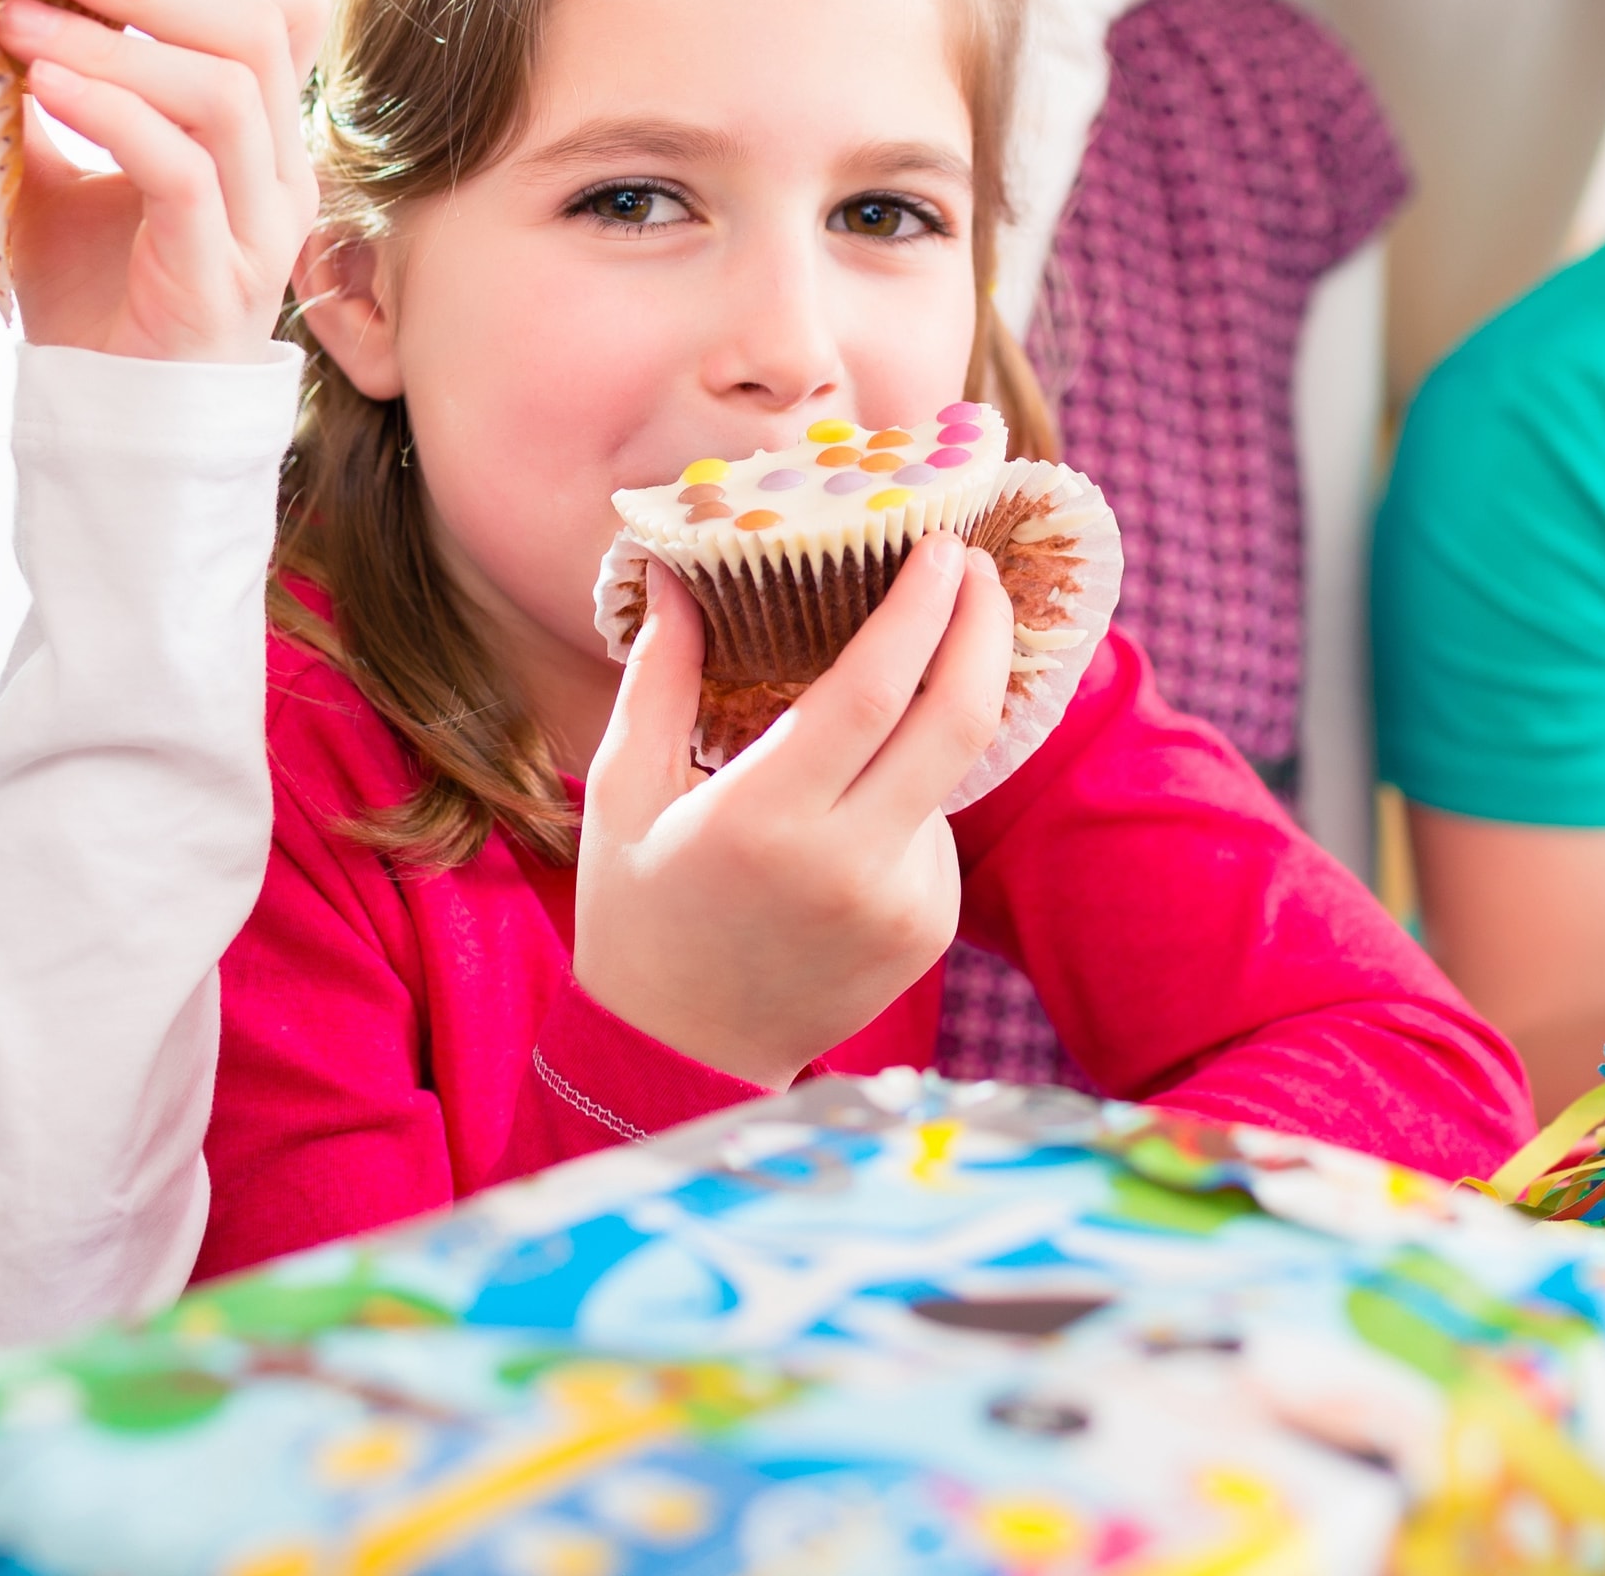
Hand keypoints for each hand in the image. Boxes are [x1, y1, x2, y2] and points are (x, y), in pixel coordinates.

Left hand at [0, 0, 326, 363]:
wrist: (108, 421)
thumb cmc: (96, 296)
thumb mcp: (61, 170)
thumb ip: (49, 91)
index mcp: (260, 138)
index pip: (282, 15)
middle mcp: (280, 174)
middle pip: (257, 32)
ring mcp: (260, 228)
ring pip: (225, 92)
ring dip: (116, 39)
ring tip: (19, 20)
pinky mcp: (220, 277)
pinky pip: (184, 170)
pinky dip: (111, 111)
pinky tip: (43, 84)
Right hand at [573, 538, 1014, 1088]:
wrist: (682, 1058)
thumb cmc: (639, 911)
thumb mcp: (623, 789)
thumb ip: (658, 677)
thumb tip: (681, 571)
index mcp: (763, 819)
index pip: (876, 691)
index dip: (920, 609)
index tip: (938, 546)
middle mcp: (847, 864)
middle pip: (957, 719)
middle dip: (982, 626)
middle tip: (972, 566)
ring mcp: (902, 904)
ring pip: (947, 770)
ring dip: (931, 713)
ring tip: (874, 697)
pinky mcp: (929, 930)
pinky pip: (937, 826)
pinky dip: (909, 788)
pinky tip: (851, 809)